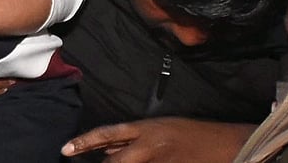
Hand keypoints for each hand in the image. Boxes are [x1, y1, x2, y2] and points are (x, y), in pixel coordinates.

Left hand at [61, 117, 253, 161]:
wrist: (222, 144)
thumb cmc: (187, 133)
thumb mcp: (156, 128)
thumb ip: (129, 139)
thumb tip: (104, 150)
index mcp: (144, 129)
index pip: (107, 134)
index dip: (84, 142)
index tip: (65, 148)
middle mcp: (149, 147)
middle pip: (115, 162)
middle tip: (84, 160)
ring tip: (130, 160)